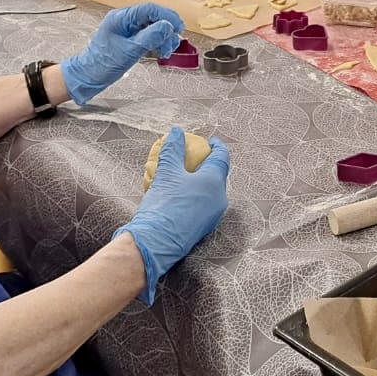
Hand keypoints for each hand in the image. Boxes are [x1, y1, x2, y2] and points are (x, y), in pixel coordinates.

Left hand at [60, 3, 182, 104]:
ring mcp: (128, 29)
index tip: (179, 27)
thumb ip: (149, 37)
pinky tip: (162, 52)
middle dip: (166, 29)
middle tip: (173, 43)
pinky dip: (158, 42)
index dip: (167, 16)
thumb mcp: (129, 51)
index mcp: (121, 18)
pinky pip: (149, 35)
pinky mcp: (130, 38)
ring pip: (153, 26)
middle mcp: (125, 20)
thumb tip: (168, 26)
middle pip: (153, 16)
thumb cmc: (103, 64)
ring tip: (167, 52)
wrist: (88, 77)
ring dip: (164, 37)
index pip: (149, 9)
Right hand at [116, 127, 230, 302]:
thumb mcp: (166, 172)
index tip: (211, 140)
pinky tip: (177, 195)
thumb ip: (173, 149)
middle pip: (217, 175)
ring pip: (209, 192)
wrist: (154, 243)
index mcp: (214, 183)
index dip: (217, 146)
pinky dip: (193, 196)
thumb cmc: (163, 205)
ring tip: (183, 175)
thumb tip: (176, 132)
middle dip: (207, 164)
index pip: (222, 158)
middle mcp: (219, 200)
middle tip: (195, 156)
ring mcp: (212, 216)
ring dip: (199, 181)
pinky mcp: (202, 228)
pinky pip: (201, 206)